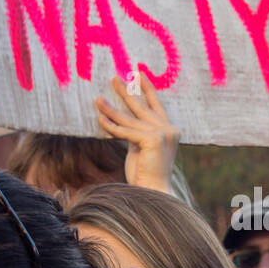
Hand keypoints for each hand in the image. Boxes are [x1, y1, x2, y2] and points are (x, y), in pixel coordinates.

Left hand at [95, 72, 178, 195]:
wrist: (154, 193)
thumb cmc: (145, 175)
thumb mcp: (141, 148)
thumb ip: (136, 133)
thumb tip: (120, 120)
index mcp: (170, 131)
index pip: (156, 106)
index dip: (147, 90)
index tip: (139, 75)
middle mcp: (170, 130)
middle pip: (143, 107)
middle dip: (127, 92)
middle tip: (114, 78)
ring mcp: (163, 134)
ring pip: (130, 119)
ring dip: (112, 108)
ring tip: (98, 99)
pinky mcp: (153, 140)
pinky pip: (126, 131)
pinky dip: (112, 126)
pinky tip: (100, 118)